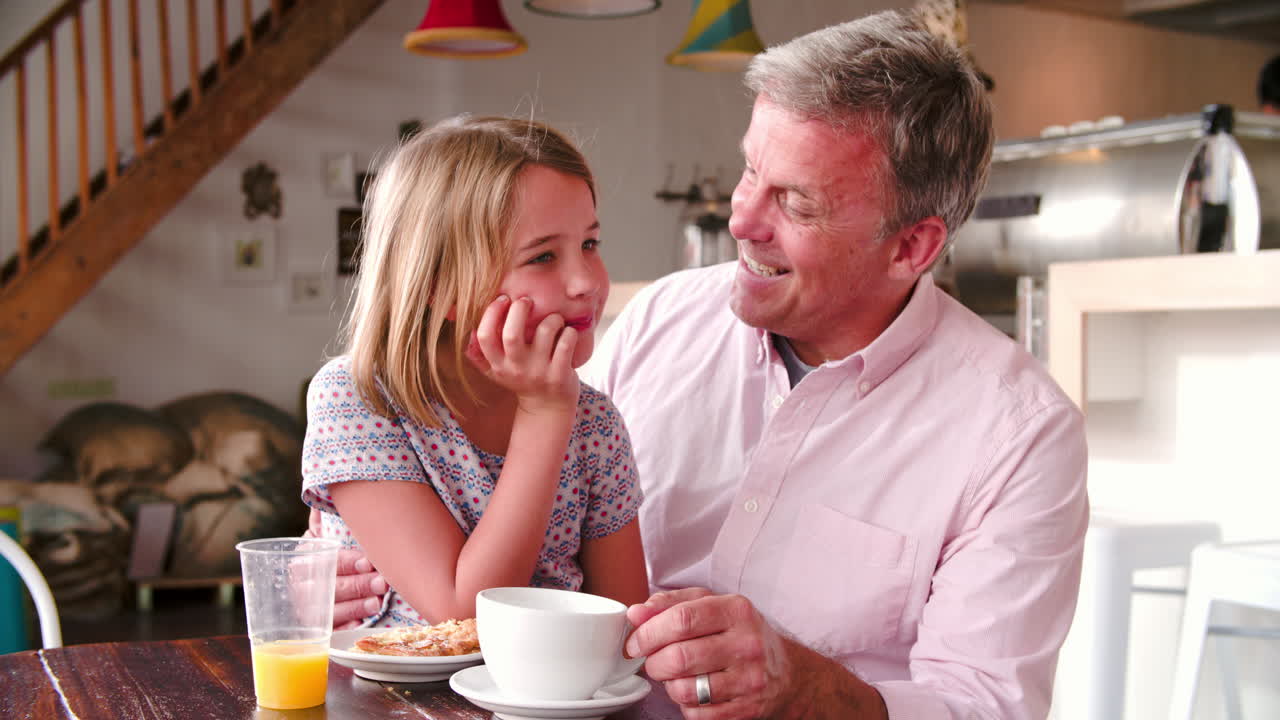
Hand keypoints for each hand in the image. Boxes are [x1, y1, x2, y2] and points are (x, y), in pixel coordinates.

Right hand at [307, 508, 387, 628]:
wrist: (320, 568)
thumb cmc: (334, 545)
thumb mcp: (328, 527)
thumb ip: (328, 512)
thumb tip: (331, 483)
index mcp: (305, 555)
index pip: (325, 560)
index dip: (347, 562)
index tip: (369, 561)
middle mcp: (301, 583)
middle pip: (328, 587)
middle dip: (357, 586)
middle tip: (383, 583)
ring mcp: (308, 607)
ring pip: (329, 611)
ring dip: (354, 607)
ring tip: (378, 603)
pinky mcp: (318, 627)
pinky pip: (329, 631)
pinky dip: (345, 627)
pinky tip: (361, 622)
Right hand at [466, 295, 578, 414]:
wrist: (547, 408)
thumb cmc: (521, 380)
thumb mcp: (496, 372)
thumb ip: (479, 354)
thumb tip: (468, 329)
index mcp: (498, 365)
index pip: (484, 336)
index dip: (492, 313)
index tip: (504, 299)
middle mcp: (516, 369)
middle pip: (511, 334)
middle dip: (519, 309)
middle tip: (526, 301)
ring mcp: (538, 373)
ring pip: (545, 331)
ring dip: (552, 318)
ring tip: (554, 320)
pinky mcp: (560, 375)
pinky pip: (566, 344)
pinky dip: (569, 332)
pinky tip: (567, 333)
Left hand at [625, 588, 794, 718]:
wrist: (786, 673)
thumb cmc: (740, 634)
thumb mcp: (712, 606)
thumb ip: (671, 604)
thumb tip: (636, 614)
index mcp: (736, 610)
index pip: (681, 619)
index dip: (649, 632)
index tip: (635, 641)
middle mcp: (747, 643)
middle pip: (679, 656)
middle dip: (653, 662)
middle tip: (651, 661)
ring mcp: (749, 679)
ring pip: (685, 689)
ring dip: (668, 685)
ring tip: (674, 676)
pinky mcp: (746, 709)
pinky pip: (697, 713)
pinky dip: (685, 705)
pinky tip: (693, 691)